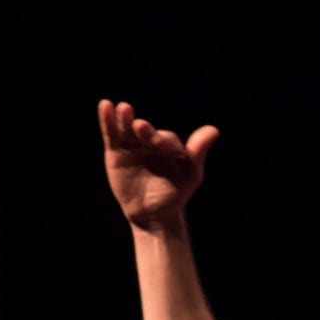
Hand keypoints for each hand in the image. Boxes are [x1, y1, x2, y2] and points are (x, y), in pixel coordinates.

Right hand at [97, 99, 219, 227]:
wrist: (151, 213)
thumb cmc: (174, 194)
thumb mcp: (190, 175)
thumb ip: (197, 153)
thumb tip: (214, 130)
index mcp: (171, 146)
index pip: (167, 140)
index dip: (164, 141)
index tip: (159, 144)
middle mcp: (152, 141)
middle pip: (146, 132)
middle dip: (144, 130)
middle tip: (140, 126)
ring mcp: (133, 144)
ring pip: (128, 128)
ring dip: (124, 118)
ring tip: (123, 108)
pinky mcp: (116, 149)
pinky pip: (112, 133)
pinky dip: (108, 120)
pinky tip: (105, 106)